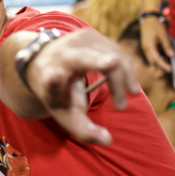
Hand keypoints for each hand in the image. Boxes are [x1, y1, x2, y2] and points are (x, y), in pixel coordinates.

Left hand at [25, 29, 138, 145]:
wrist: (46, 63)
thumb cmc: (59, 95)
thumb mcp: (65, 114)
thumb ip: (83, 130)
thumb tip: (108, 140)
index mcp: (47, 78)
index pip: (49, 80)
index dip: (53, 80)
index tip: (55, 77)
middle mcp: (58, 57)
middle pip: (78, 59)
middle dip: (94, 60)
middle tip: (113, 63)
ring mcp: (72, 42)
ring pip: (106, 55)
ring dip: (122, 79)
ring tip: (121, 104)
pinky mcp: (88, 35)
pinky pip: (114, 50)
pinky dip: (126, 69)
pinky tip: (129, 86)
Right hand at [139, 16, 174, 71]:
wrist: (147, 19)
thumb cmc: (156, 26)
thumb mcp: (163, 35)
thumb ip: (167, 45)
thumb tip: (171, 55)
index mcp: (149, 46)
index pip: (156, 59)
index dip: (163, 65)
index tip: (169, 70)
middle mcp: (145, 48)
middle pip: (152, 61)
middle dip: (159, 67)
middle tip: (168, 70)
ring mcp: (144, 47)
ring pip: (150, 59)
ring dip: (157, 64)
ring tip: (166, 67)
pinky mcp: (145, 46)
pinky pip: (150, 55)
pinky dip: (155, 59)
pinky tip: (162, 59)